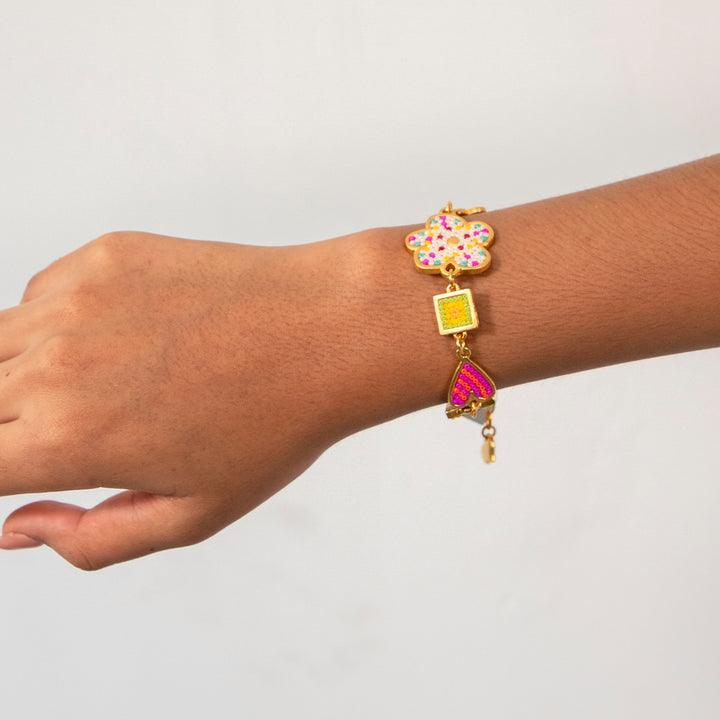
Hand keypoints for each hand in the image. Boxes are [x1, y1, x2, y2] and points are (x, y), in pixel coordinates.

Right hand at [0, 232, 355, 568]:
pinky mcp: (102, 256)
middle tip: (76, 429)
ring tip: (104, 384)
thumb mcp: (195, 515)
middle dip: (8, 426)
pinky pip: (43, 294)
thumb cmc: (274, 426)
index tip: (25, 466)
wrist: (327, 331)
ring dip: (20, 373)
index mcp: (67, 439)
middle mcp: (54, 364)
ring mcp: (74, 299)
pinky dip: (58, 323)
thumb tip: (17, 531)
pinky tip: (126, 336)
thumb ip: (92, 540)